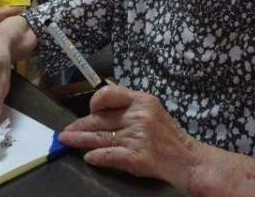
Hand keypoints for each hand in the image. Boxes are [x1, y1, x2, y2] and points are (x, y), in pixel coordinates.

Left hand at [59, 86, 205, 191]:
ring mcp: (139, 137)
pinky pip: (112, 155)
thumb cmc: (169, 136)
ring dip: (81, 140)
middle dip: (80, 126)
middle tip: (65, 132)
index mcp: (142, 100)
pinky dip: (98, 157)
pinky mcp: (139, 157)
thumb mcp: (152, 110)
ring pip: (102, 137)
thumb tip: (102, 96)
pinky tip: (88, 158)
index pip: (110, 94)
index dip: (95, 102)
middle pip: (101, 119)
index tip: (90, 111)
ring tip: (66, 142)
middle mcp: (139, 116)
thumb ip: (129, 103)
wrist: (189, 160)